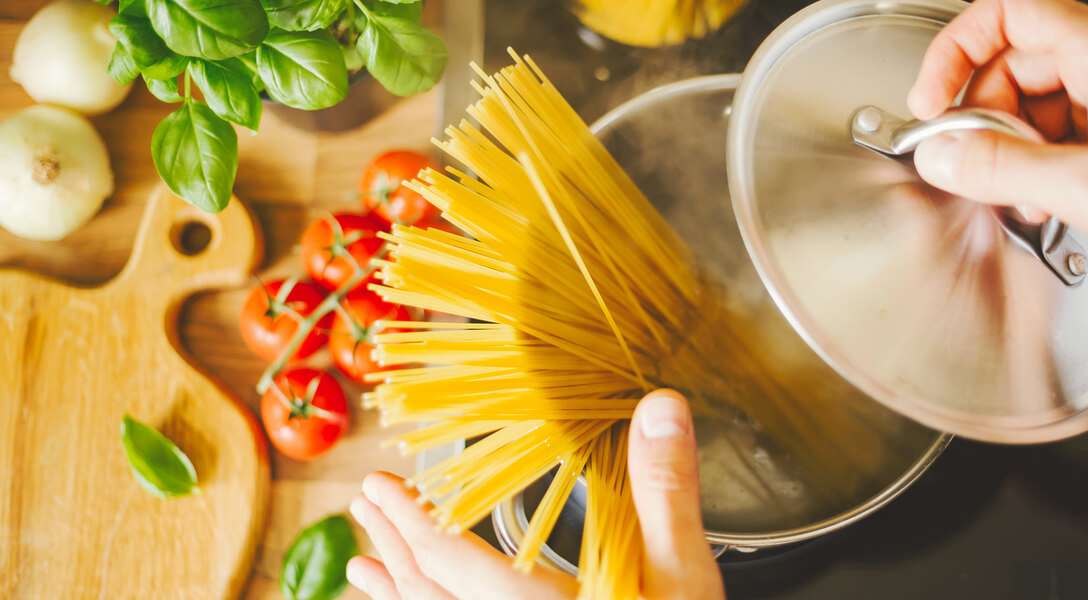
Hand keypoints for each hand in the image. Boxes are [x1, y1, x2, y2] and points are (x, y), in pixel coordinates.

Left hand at [345, 389, 724, 599]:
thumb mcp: (683, 576)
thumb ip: (666, 495)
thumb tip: (660, 407)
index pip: (450, 560)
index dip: (409, 518)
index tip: (378, 484)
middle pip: (429, 595)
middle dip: (393, 546)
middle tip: (364, 504)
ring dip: (396, 593)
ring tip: (362, 567)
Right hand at [907, 0, 1087, 291]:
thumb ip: (1003, 168)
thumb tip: (942, 154)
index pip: (1008, 13)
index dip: (956, 49)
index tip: (933, 100)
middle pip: (1015, 63)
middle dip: (983, 116)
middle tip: (973, 165)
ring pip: (1036, 102)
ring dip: (1010, 149)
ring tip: (1018, 195)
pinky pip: (1063, 132)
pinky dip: (1039, 165)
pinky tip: (1046, 202)